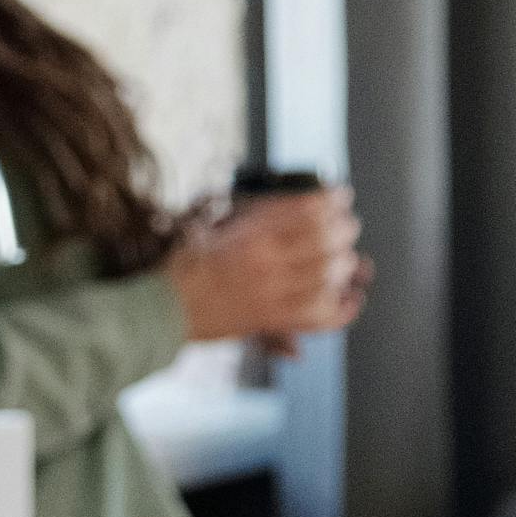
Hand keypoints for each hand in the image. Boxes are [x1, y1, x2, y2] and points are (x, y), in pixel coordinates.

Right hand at [167, 185, 363, 346]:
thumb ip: (258, 216)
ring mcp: (271, 293)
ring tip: (347, 258)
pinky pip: (322, 315)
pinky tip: (352, 298)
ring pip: (329, 275)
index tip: (342, 196)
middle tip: (349, 225)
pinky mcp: (273, 320)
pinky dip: (344, 308)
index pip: (306, 210)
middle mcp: (265, 262)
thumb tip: (300, 203)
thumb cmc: (187, 264)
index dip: (331, 200)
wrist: (164, 307)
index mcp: (249, 234)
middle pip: (325, 241)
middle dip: (344, 229)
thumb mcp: (216, 226)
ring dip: (345, 264)